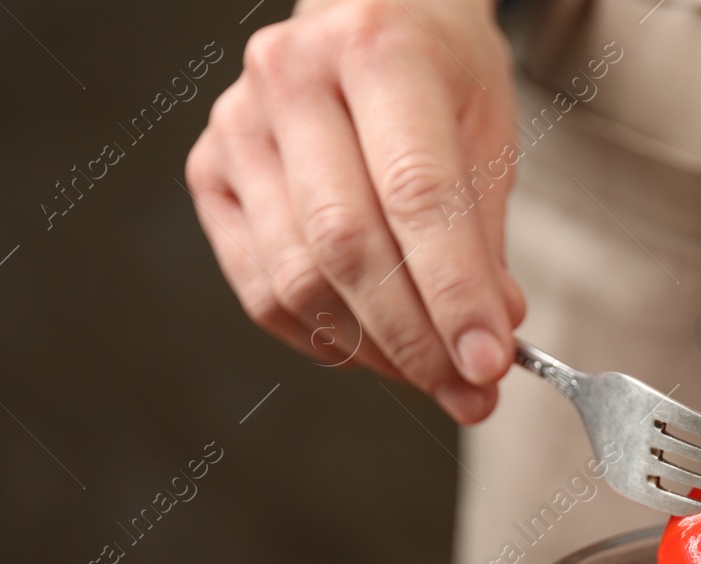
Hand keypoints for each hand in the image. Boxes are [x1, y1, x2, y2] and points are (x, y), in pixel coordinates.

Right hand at [185, 0, 524, 422]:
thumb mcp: (488, 131)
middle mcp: (292, 77)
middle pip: (347, 245)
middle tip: (468, 389)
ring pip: (298, 280)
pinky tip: (374, 348)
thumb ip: (483, 236)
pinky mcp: (210, 172)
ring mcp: (238, 125)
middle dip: (415, 338)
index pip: (415, 195)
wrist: (369, 16)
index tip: (490, 363)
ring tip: (430, 372)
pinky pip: (262, 291)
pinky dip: (325, 340)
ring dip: (373, 351)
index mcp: (377, 46)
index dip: (454, 294)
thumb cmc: (435, 71)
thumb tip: (486, 335)